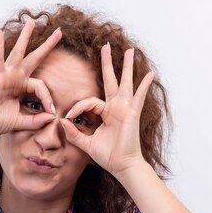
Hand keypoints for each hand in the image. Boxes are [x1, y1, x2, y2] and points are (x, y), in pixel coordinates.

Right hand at [0, 18, 61, 136]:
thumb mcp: (21, 122)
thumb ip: (36, 120)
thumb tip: (53, 118)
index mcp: (20, 86)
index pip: (41, 86)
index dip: (48, 98)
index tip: (52, 111)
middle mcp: (14, 77)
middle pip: (34, 58)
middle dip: (47, 45)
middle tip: (59, 32)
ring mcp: (5, 74)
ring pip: (18, 52)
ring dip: (25, 36)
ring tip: (31, 21)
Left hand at [60, 43, 154, 177]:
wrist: (121, 166)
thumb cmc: (107, 156)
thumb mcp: (86, 143)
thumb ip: (74, 133)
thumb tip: (62, 122)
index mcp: (106, 113)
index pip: (90, 101)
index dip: (78, 107)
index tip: (69, 117)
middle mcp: (116, 108)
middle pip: (111, 80)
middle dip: (107, 63)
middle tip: (105, 46)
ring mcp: (125, 109)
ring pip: (125, 83)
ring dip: (127, 66)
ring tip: (130, 50)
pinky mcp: (132, 114)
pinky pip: (139, 97)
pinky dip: (144, 86)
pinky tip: (150, 75)